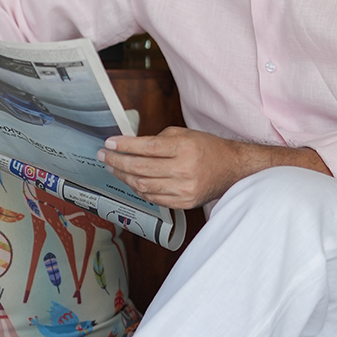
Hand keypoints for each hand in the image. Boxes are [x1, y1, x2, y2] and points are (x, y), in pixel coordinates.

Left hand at [100, 127, 328, 209]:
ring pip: (143, 186)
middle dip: (117, 162)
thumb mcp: (184, 134)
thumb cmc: (207, 148)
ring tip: (113, 168)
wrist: (232, 169)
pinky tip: (131, 180)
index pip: (146, 147)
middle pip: (140, 168)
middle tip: (104, 156)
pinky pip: (153, 198)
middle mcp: (184, 170)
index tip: (109, 143)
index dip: (123, 146)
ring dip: (124, 177)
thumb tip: (129, 146)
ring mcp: (184, 190)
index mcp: (185, 148)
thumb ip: (158, 139)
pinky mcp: (184, 203)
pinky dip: (138, 189)